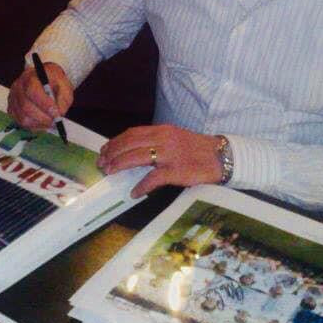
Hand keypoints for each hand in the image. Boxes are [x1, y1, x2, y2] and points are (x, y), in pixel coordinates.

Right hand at [7, 62, 72, 129]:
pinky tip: (42, 122)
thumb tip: (59, 114)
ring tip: (50, 122)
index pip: (32, 90)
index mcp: (30, 76)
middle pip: (26, 107)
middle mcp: (18, 87)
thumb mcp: (64, 87)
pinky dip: (34, 126)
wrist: (45, 81)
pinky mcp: (12, 109)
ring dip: (39, 123)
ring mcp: (13, 99)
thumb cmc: (54, 83)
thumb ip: (63, 99)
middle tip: (56, 122)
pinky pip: (21, 123)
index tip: (56, 114)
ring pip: (23, 118)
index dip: (45, 104)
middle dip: (43, 118)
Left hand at [97, 124, 223, 197]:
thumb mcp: (174, 138)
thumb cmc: (197, 149)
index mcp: (162, 130)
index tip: (104, 150)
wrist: (220, 156)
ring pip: (137, 157)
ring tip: (110, 172)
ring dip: (120, 165)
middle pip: (130, 143)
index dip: (115, 141)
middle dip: (112, 153)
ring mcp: (170, 154)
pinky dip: (142, 186)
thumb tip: (134, 152)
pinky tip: (134, 192)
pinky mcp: (177, 170)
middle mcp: (164, 139)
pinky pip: (154, 178)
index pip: (132, 133)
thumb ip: (156, 142)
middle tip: (102, 163)